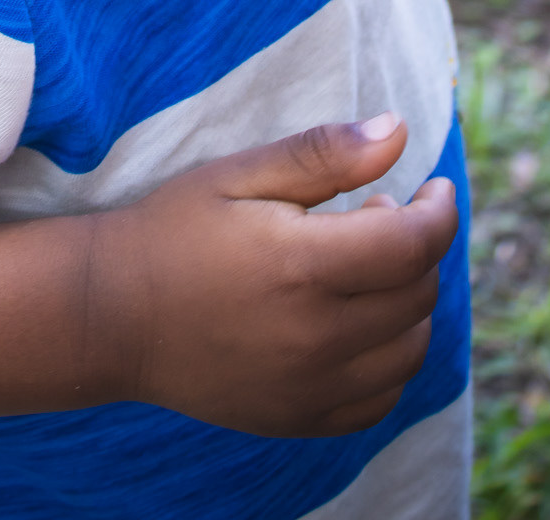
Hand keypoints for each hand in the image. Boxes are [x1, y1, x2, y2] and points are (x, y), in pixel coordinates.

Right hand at [93, 113, 457, 437]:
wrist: (111, 315)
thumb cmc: (174, 230)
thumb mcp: (240, 173)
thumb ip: (323, 153)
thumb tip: (400, 132)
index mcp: (302, 264)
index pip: (415, 244)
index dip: (438, 210)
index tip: (433, 186)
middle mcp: (316, 336)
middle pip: (417, 294)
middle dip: (416, 247)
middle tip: (376, 214)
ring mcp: (310, 388)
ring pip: (408, 350)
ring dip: (408, 303)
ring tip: (364, 267)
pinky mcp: (299, 419)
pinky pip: (380, 398)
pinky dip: (387, 359)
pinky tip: (354, 322)